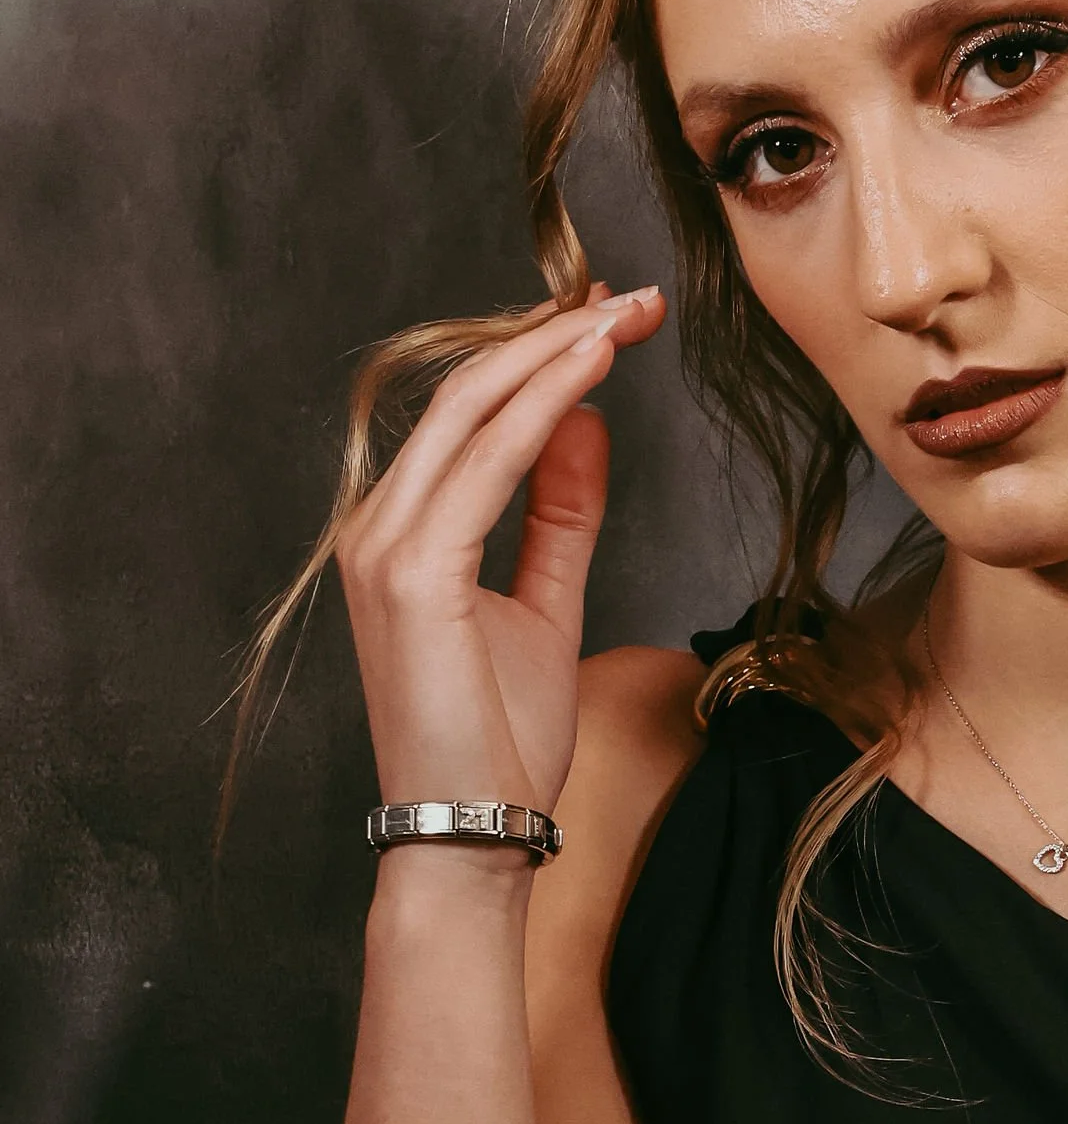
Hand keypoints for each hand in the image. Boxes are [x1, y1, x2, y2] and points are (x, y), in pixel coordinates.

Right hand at [335, 284, 667, 825]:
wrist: (473, 827)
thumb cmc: (500, 736)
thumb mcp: (546, 603)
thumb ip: (560, 514)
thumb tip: (584, 423)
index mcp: (402, 531)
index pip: (469, 416)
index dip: (540, 356)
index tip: (608, 316)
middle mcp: (379, 525)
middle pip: (467, 394)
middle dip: (552, 335)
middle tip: (631, 296)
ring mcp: (385, 546)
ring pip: (472, 412)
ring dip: (553, 355)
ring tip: (622, 315)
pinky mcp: (412, 572)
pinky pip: (486, 464)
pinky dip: (542, 408)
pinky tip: (591, 373)